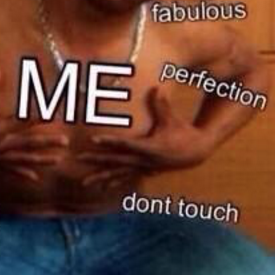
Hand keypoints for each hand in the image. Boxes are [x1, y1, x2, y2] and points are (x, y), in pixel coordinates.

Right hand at [0, 67, 68, 181]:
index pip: (21, 122)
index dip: (39, 117)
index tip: (54, 114)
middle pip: (28, 143)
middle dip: (48, 142)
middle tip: (67, 140)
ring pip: (23, 159)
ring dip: (41, 159)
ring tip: (59, 160)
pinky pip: (9, 169)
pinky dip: (22, 172)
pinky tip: (35, 178)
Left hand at [79, 87, 215, 188]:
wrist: (196, 153)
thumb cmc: (182, 132)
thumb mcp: (172, 119)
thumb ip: (162, 105)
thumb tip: (157, 88)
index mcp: (150, 148)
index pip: (125, 144)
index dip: (109, 142)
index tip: (93, 140)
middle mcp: (144, 161)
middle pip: (116, 161)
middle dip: (97, 160)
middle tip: (78, 159)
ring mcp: (143, 168)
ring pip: (118, 175)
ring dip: (100, 178)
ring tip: (84, 183)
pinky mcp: (144, 172)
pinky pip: (125, 178)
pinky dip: (112, 182)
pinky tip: (100, 187)